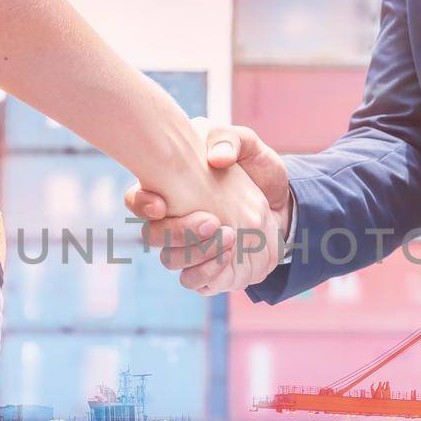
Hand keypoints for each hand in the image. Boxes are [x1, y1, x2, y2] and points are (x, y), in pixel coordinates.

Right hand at [125, 123, 291, 294]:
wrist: (282, 201)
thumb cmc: (256, 168)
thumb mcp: (247, 144)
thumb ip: (229, 140)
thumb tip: (216, 158)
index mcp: (170, 188)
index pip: (138, 199)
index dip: (143, 203)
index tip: (162, 204)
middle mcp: (173, 221)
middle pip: (153, 236)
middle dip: (179, 232)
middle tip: (212, 220)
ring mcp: (188, 248)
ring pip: (171, 260)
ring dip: (197, 252)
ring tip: (230, 236)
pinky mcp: (207, 269)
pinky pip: (192, 281)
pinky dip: (208, 271)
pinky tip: (229, 255)